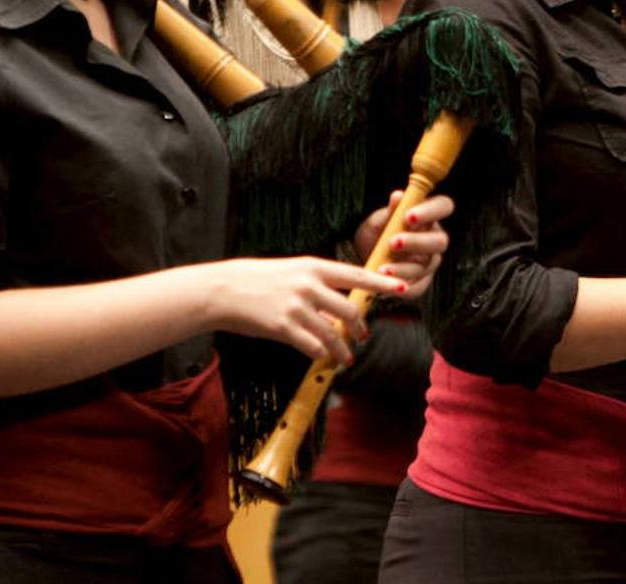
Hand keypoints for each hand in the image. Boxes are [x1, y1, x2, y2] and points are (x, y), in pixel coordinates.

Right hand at [203, 256, 407, 366]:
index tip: (403, 288)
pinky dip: (320, 354)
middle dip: (359, 326)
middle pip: (348, 309)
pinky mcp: (283, 327)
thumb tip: (338, 300)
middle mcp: (309, 285)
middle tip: (363, 335)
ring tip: (346, 357)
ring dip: (342, 348)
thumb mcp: (291, 270)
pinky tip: (322, 358)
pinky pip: (312, 346)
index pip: (356, 275)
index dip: (381, 284)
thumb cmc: (256, 279)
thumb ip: (316, 282)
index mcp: (313, 266)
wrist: (222, 290)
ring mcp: (296, 307)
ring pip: (333, 333)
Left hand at [351, 192, 453, 293]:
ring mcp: (430, 262)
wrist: (365, 258)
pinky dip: (402, 286)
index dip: (431, 211)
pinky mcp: (422, 282)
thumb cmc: (377, 233)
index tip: (409, 217)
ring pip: (427, 265)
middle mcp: (435, 238)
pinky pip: (418, 287)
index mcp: (429, 216)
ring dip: (404, 267)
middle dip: (417, 242)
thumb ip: (389, 211)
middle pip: (440, 241)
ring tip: (382, 269)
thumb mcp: (378, 220)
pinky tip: (387, 283)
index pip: (443, 206)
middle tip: (393, 243)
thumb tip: (397, 196)